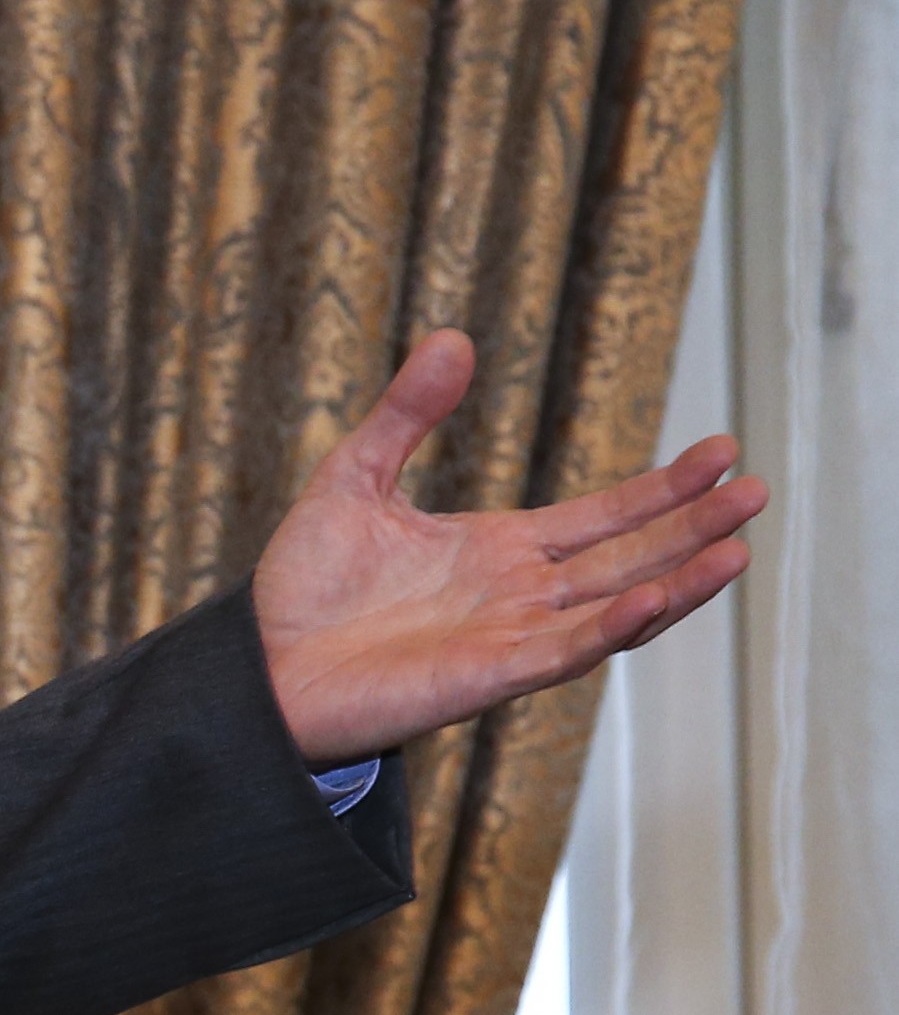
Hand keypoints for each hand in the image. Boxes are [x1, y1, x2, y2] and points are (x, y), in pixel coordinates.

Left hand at [253, 328, 765, 765]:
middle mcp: (520, 596)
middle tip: (756, 490)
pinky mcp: (486, 677)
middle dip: (693, 528)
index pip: (604, 518)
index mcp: (502, 550)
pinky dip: (611, 627)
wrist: (258, 664)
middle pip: (630, 559)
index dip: (662, 490)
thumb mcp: (354, 479)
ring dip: (678, 581)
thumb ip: (405, 414)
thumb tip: (451, 337)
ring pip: (617, 609)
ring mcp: (510, 638)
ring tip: (738, 548)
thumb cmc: (303, 586)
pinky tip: (654, 597)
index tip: (720, 453)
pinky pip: (564, 651)